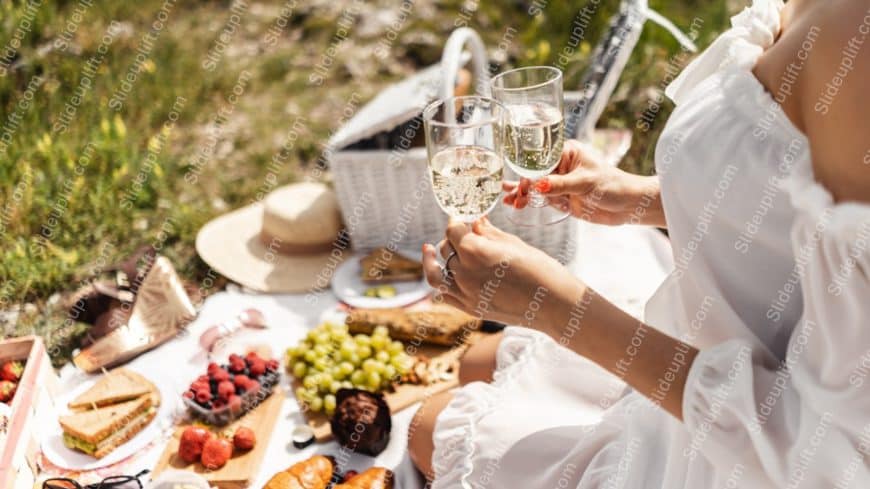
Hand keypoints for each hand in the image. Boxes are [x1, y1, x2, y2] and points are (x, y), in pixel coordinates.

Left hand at [421, 217, 580, 328]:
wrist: (554, 305)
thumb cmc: (540, 269)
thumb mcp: (513, 244)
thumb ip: (488, 233)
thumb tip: (475, 221)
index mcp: (474, 251)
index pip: (453, 229)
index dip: (457, 219)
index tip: (461, 216)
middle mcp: (464, 272)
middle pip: (445, 248)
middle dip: (453, 237)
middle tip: (463, 232)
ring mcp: (465, 293)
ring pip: (436, 273)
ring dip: (432, 260)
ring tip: (428, 250)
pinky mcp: (471, 308)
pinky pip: (445, 295)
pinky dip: (441, 283)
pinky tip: (443, 274)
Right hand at [503, 139, 664, 225]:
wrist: (627, 206)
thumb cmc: (612, 186)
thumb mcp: (584, 183)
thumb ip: (559, 185)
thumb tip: (537, 186)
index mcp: (567, 152)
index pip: (541, 160)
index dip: (527, 170)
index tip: (518, 181)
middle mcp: (561, 166)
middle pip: (535, 173)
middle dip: (522, 183)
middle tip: (510, 193)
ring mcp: (561, 182)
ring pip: (536, 187)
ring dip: (523, 193)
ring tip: (508, 200)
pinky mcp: (562, 197)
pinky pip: (542, 198)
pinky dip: (530, 201)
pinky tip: (516, 203)